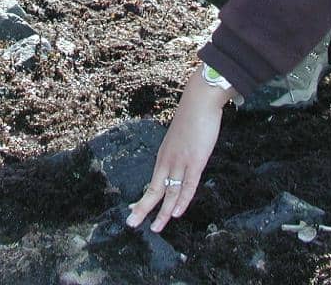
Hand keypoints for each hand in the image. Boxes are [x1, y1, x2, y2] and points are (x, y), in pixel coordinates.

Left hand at [125, 66, 230, 232]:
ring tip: (155, 228)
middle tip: (131, 223)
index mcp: (164, 155)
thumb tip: (184, 159)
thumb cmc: (193, 118)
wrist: (199, 101)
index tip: (134, 210)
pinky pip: (187, 185)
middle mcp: (168, 160)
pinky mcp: (195, 161)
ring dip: (163, 213)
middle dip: (142, 208)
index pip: (152, 181)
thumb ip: (181, 151)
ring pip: (169, 192)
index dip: (144, 197)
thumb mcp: (183, 138)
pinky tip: (176, 213)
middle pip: (153, 190)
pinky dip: (181, 201)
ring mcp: (180, 161)